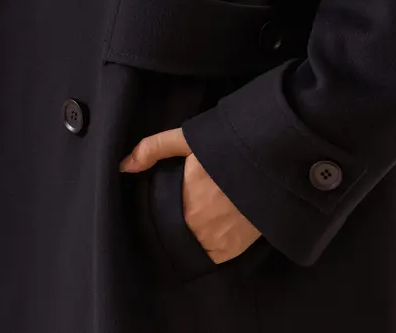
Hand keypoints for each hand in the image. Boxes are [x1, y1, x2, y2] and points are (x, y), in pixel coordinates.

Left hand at [119, 127, 261, 263]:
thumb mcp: (189, 140)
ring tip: (201, 216)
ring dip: (193, 234)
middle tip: (188, 205)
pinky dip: (209, 244)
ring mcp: (217, 242)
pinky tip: (213, 227)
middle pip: (176, 231)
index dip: (162, 210)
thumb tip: (123, 165)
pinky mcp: (234, 249)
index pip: (159, 217)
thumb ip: (154, 148)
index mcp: (184, 203)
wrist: (271, 161)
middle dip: (178, 221)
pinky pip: (211, 254)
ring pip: (192, 244)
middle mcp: (198, 228)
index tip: (168, 202)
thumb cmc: (228, 149)